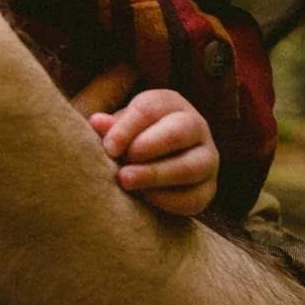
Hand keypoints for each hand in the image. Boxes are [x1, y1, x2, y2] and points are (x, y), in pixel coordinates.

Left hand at [90, 88, 218, 216]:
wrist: (151, 173)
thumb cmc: (127, 143)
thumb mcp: (117, 130)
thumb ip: (109, 128)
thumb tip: (96, 122)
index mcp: (170, 104)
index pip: (150, 108)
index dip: (128, 127)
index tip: (109, 148)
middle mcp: (195, 126)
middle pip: (177, 132)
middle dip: (146, 149)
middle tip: (121, 167)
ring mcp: (207, 158)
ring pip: (189, 167)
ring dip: (156, 175)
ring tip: (126, 182)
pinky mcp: (208, 188)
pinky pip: (194, 196)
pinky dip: (168, 200)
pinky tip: (143, 199)